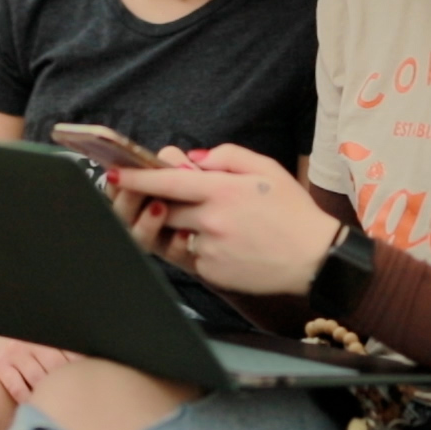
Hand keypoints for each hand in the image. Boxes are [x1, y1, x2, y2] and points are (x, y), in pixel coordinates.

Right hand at [0, 332, 81, 402]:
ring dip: (48, 393)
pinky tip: (34, 407)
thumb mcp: (42, 335)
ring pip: (37, 377)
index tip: (92, 386)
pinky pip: (15, 385)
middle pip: (56, 366)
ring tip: (59, 410)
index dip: (82, 370)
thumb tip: (89, 366)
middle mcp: (33, 343)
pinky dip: (25, 398)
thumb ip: (62, 348)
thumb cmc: (22, 337)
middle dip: (66, 384)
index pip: (71, 353)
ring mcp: (15, 353)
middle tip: (79, 404)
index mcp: (48, 335)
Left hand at [113, 144, 340, 295]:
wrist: (315, 260)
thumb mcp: (266, 169)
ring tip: (214, 222)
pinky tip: (228, 244)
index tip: (115, 173)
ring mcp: (209, 249)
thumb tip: (191, 158)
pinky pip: (190, 255)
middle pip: (163, 208)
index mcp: (223, 190)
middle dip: (160, 201)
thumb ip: (226, 156)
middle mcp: (211, 220)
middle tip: (175, 197)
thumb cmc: (292, 211)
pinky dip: (198, 247)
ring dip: (180, 225)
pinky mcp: (211, 273)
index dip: (137, 177)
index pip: (167, 181)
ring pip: (175, 234)